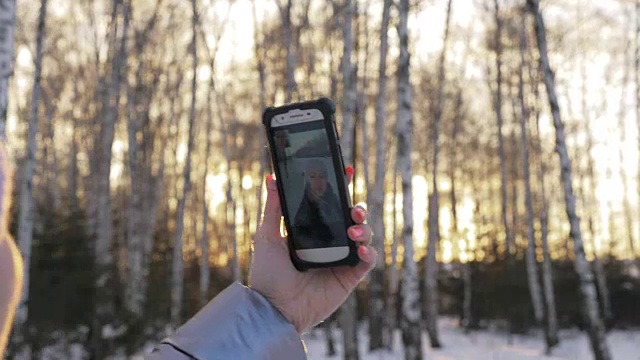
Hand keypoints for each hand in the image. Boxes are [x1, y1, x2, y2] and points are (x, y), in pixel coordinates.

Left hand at [249, 167, 375, 332]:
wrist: (274, 308)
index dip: (341, 188)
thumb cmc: (267, 274)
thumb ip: (274, 208)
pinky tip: (360, 250)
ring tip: (352, 232)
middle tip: (352, 208)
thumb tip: (271, 178)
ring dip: (362, 229)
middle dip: (357, 208)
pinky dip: (368, 252)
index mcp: (312, 230)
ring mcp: (340, 259)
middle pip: (352, 218)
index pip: (330, 205)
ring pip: (363, 235)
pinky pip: (367, 261)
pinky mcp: (349, 277)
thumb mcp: (267, 236)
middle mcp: (329, 242)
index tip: (345, 171)